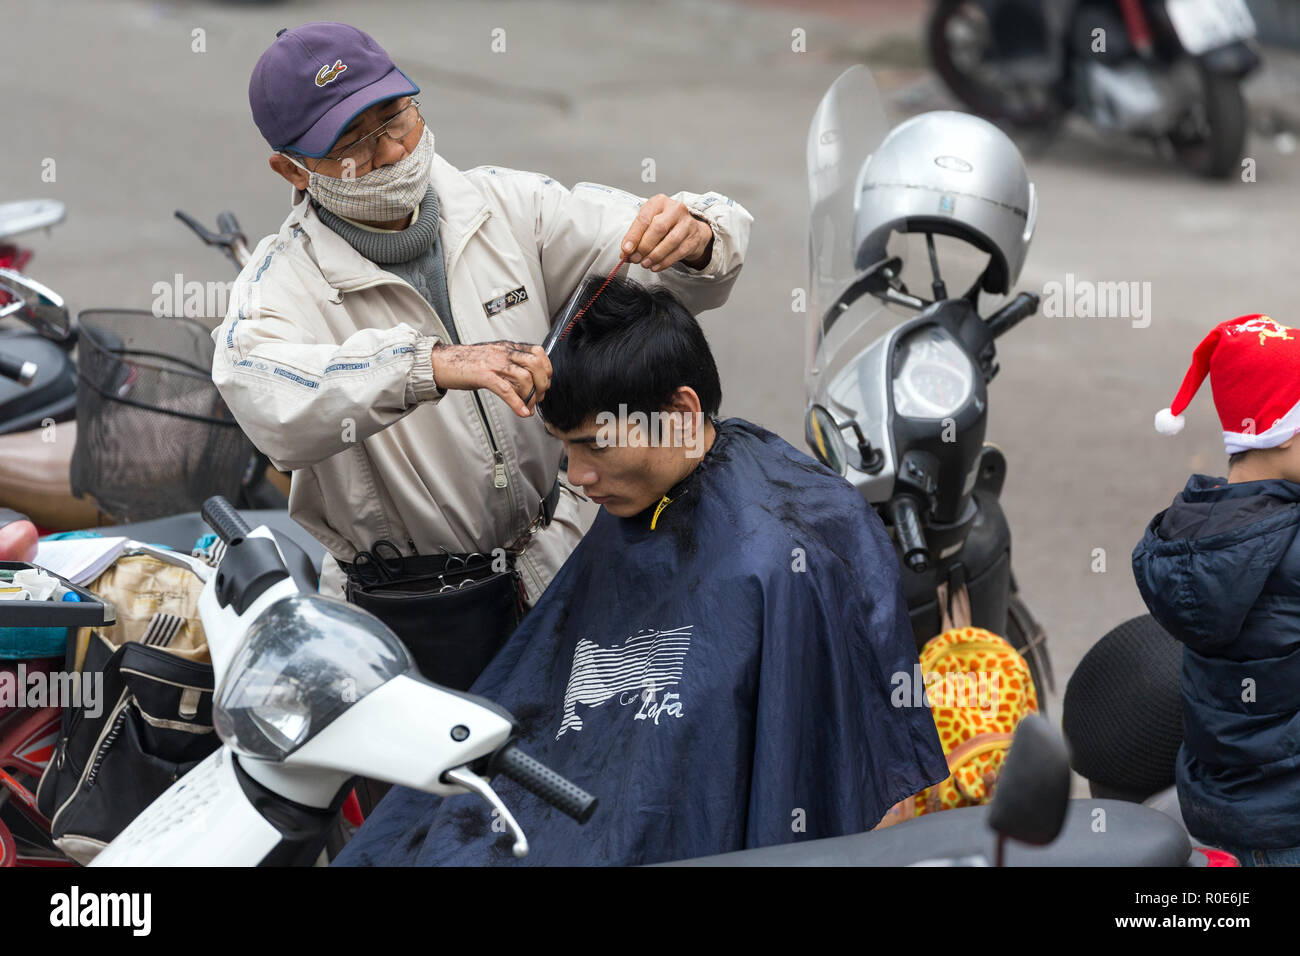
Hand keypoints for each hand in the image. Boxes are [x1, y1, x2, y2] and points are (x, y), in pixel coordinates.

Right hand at [430, 341, 551, 416]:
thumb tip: (526, 381)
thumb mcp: (492, 358)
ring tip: (529, 406)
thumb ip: (509, 366)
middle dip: (542, 383)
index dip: (547, 369)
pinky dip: (517, 403)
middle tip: (539, 396)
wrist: (441, 362)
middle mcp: (503, 352)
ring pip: (524, 377)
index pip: (537, 352)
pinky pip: (505, 389)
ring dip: (531, 395)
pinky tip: (522, 412)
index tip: (545, 382)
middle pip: (536, 364)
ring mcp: (493, 363)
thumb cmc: (465, 363)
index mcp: (507, 347)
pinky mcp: (483, 375)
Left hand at [620, 195, 713, 271]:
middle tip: (635, 258)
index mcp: (659, 202)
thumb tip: (625, 253)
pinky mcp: (693, 238)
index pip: (644, 218)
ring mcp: (687, 223)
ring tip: (644, 263)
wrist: (690, 229)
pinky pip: (678, 252)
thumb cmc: (666, 225)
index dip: (634, 235)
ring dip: (654, 256)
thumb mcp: (649, 223)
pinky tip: (655, 266)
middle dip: (644, 247)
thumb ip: (636, 236)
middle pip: (658, 228)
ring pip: (670, 241)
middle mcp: (675, 209)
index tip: (626, 249)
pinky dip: (664, 262)